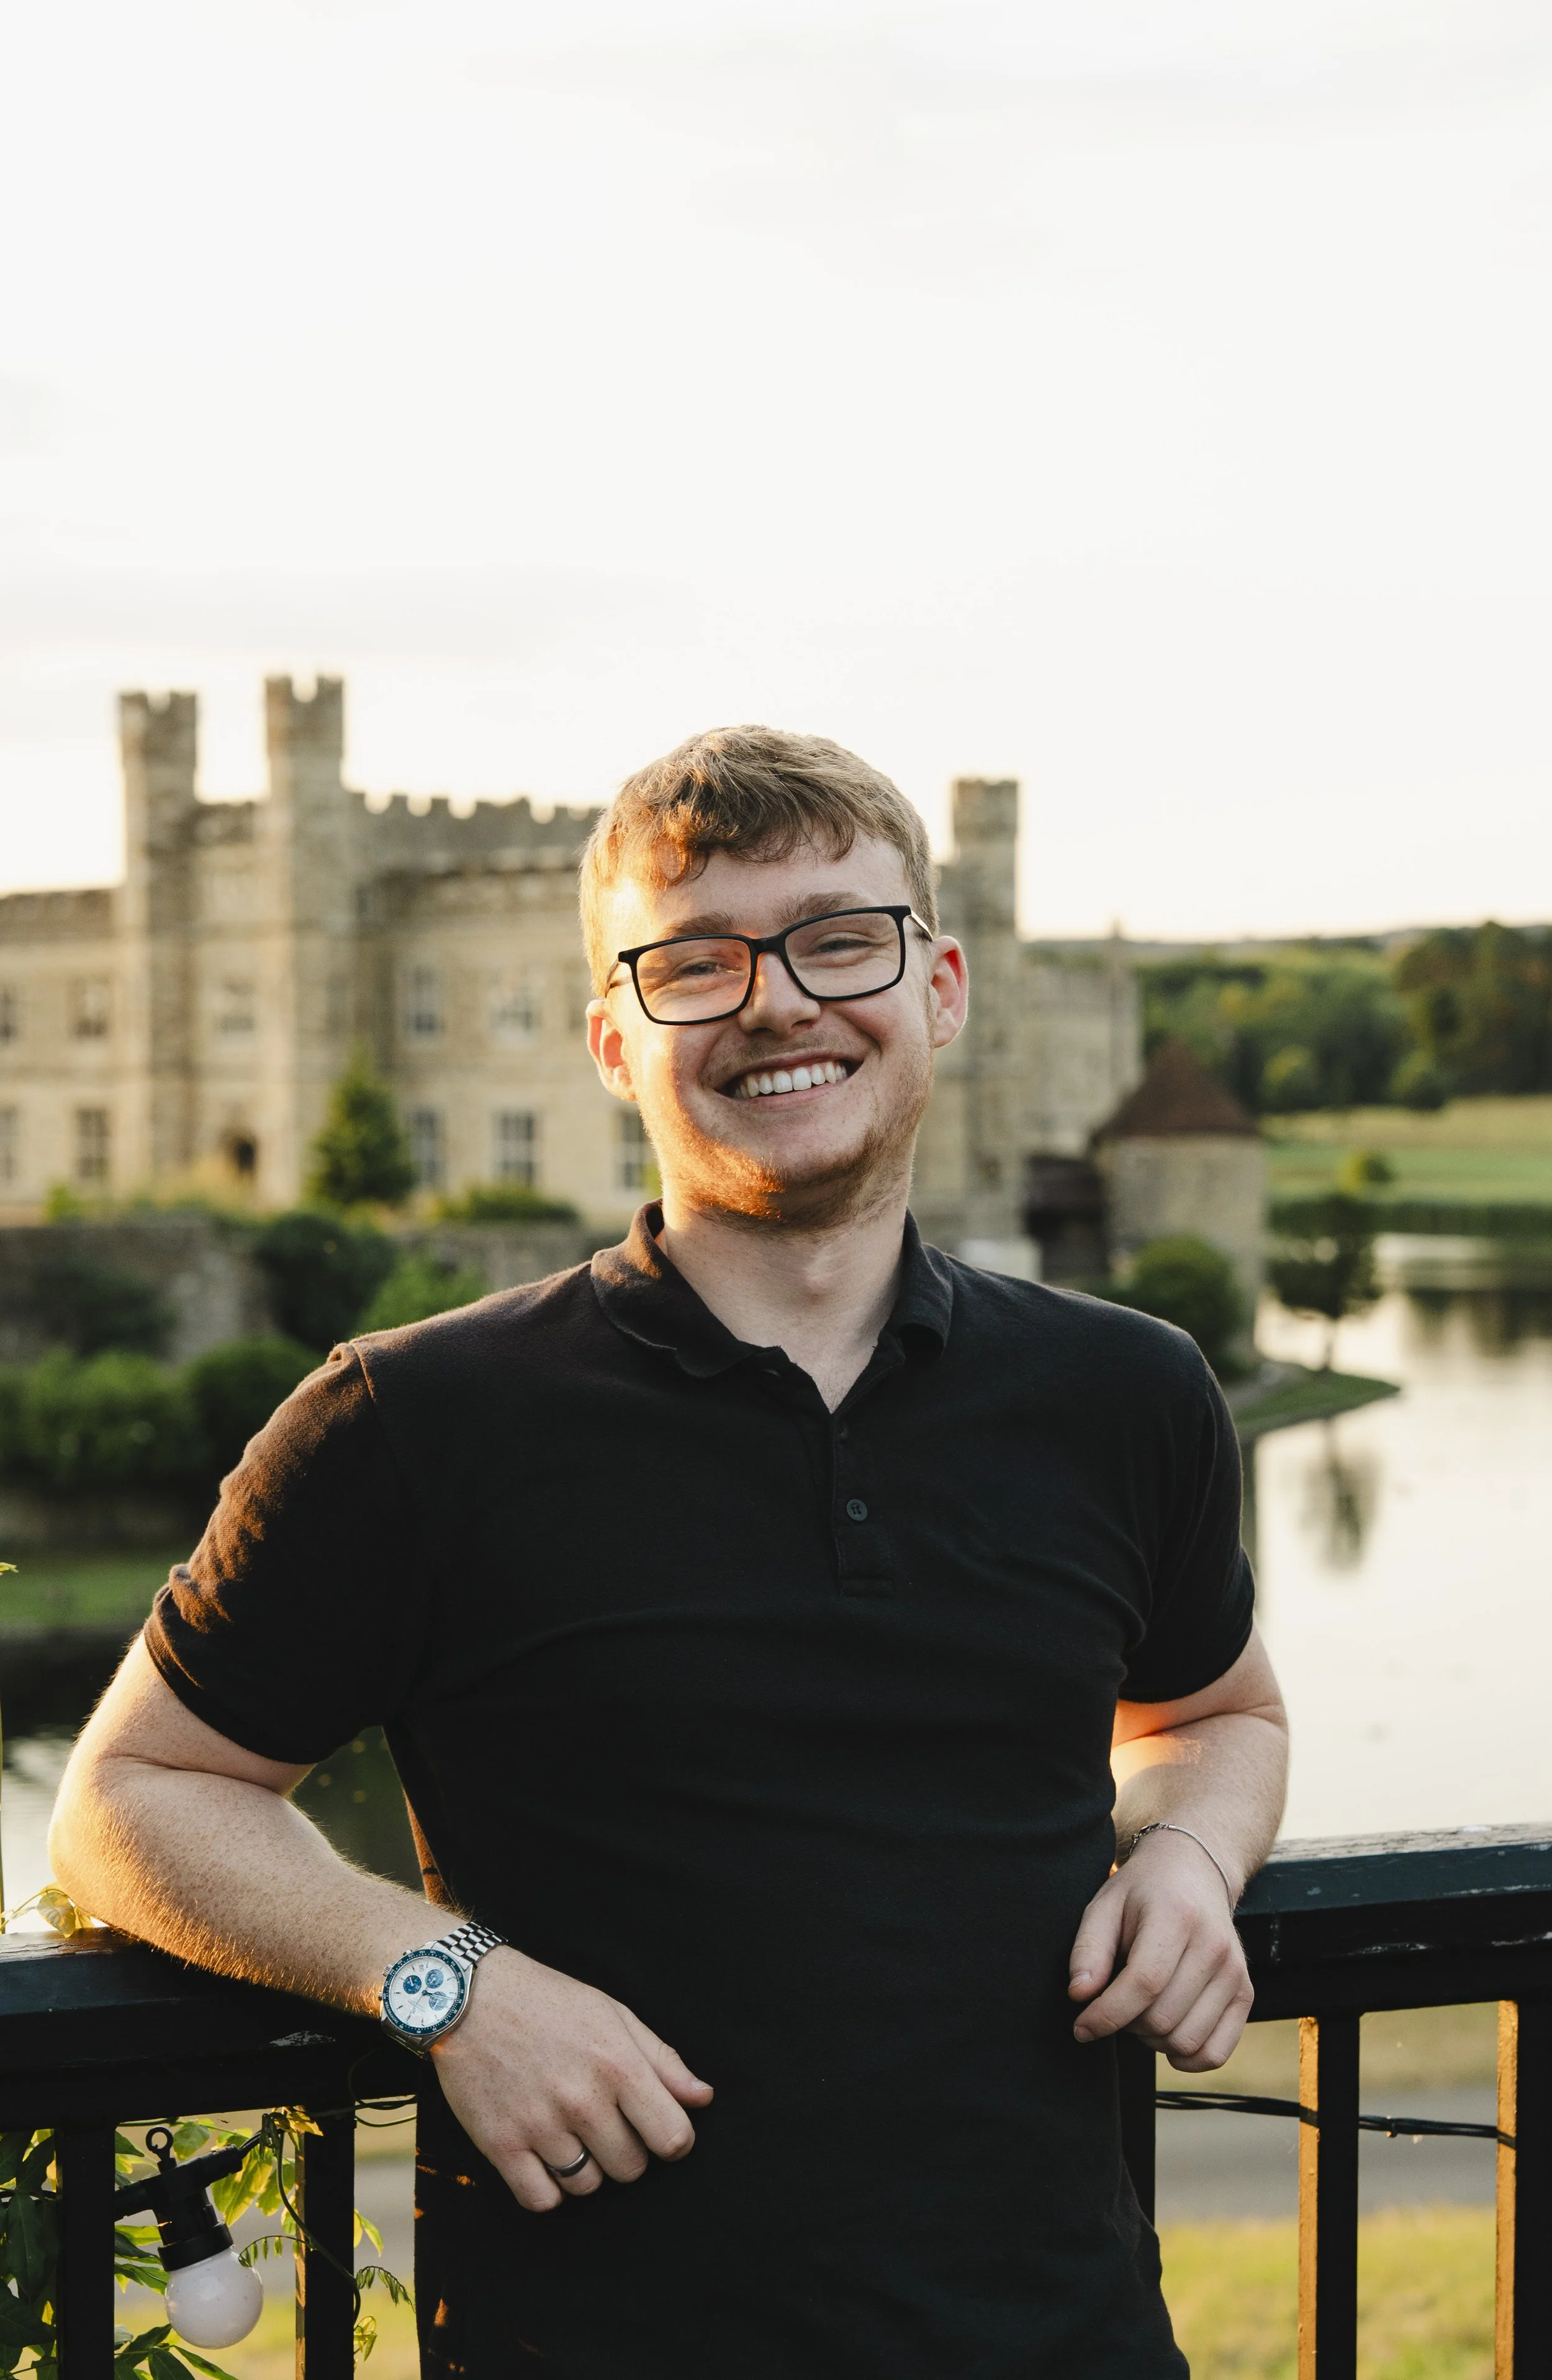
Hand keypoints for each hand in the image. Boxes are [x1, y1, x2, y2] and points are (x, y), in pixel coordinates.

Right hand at [430, 1947, 713, 2211]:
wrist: (468, 1996)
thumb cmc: (549, 2002)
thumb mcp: (613, 2015)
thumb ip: (662, 2060)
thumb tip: (702, 2098)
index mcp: (617, 2064)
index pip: (672, 2137)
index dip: (673, 2141)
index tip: (658, 2132)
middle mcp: (582, 2099)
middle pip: (631, 2168)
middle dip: (627, 2152)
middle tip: (606, 2124)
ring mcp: (539, 2125)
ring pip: (588, 2185)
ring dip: (586, 2167)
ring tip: (571, 2133)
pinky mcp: (500, 2144)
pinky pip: (541, 2199)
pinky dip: (548, 2188)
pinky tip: (545, 2158)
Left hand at [1066, 1828, 1252, 2071]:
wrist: (1194, 1872)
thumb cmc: (1143, 1892)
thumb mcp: (1105, 1905)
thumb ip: (1088, 1950)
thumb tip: (1080, 1996)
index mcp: (1177, 1916)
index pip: (1143, 1983)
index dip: (1107, 2014)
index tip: (1081, 2027)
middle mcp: (1213, 1946)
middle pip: (1162, 2018)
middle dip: (1125, 2024)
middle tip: (1114, 2002)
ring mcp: (1235, 1972)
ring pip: (1186, 2041)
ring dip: (1152, 2040)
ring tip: (1140, 2010)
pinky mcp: (1245, 1993)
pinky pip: (1216, 2052)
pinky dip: (1186, 2057)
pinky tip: (1166, 2035)